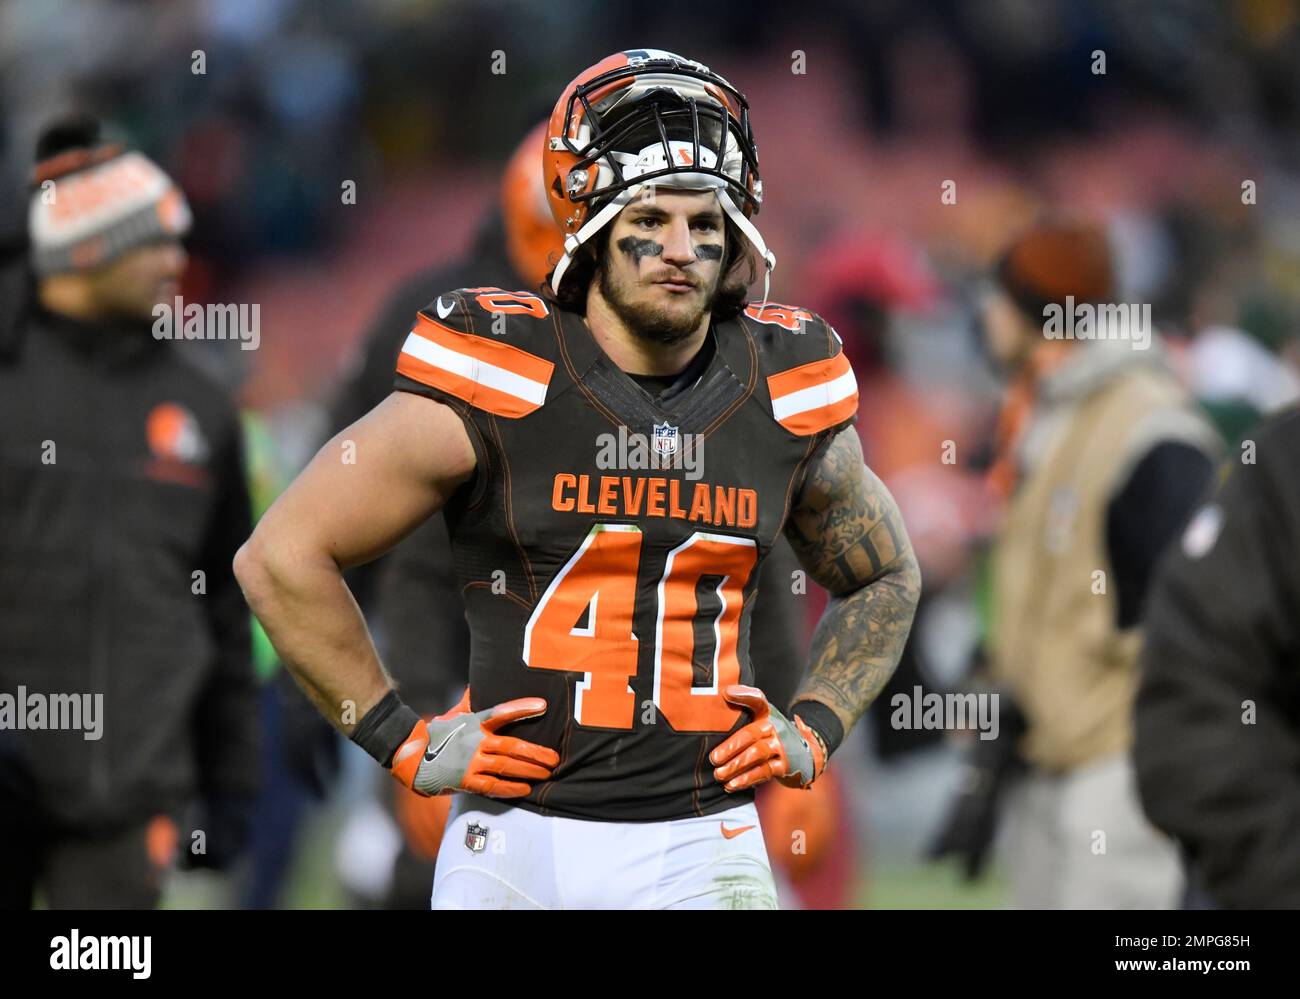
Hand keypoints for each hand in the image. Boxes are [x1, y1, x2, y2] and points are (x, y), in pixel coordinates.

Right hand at [389, 687, 558, 797]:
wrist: (411, 756)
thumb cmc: (437, 734)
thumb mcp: (453, 714)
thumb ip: (469, 701)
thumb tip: (475, 683)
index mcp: (474, 723)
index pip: (501, 712)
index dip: (522, 708)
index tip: (542, 705)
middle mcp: (475, 741)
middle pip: (512, 746)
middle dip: (536, 753)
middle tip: (554, 758)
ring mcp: (470, 761)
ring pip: (506, 766)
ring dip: (529, 771)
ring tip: (546, 774)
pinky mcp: (464, 780)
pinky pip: (492, 786)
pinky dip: (510, 788)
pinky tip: (525, 789)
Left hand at [710, 685, 826, 790]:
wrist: (807, 754)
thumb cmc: (774, 735)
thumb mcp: (764, 719)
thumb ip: (745, 708)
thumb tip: (725, 694)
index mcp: (767, 713)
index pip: (757, 699)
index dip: (743, 694)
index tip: (726, 694)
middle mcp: (775, 727)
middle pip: (750, 733)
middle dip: (730, 747)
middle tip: (713, 759)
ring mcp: (782, 746)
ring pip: (756, 754)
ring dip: (735, 766)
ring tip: (719, 774)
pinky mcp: (785, 765)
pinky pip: (764, 772)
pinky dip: (746, 779)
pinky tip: (731, 785)